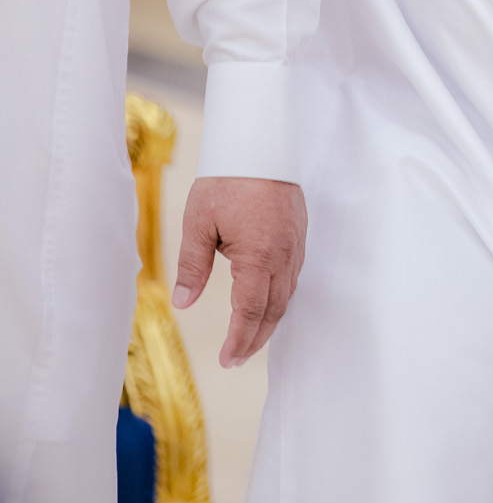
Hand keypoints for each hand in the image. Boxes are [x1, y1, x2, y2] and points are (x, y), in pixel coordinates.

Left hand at [173, 176, 307, 366]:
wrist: (259, 141)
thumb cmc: (226, 179)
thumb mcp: (199, 222)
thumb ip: (193, 265)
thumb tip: (183, 303)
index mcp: (259, 256)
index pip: (250, 311)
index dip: (239, 340)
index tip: (227, 360)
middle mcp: (284, 254)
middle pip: (273, 309)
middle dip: (255, 338)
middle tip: (237, 359)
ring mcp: (295, 243)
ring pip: (287, 294)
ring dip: (269, 319)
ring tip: (250, 338)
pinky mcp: (299, 232)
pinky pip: (293, 275)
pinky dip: (280, 296)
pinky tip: (267, 300)